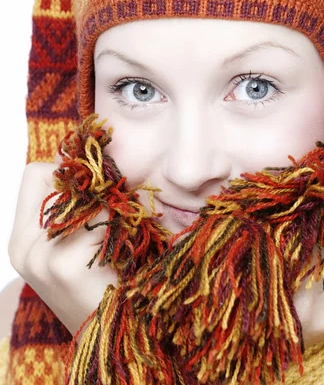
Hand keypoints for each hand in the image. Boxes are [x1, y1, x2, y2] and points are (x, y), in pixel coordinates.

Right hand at [8, 157, 118, 342]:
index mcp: (20, 241)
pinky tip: (121, 253)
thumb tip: (93, 165)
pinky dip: (119, 228)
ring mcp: (40, 256)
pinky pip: (102, 218)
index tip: (90, 192)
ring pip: (84, 196)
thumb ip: (69, 211)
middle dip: (88, 187)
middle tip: (108, 211)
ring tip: (117, 236)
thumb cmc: (98, 285)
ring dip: (108, 207)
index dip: (65, 174)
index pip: (34, 174)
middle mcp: (23, 247)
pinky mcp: (65, 264)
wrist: (108, 338)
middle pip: (55, 177)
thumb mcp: (71, 248)